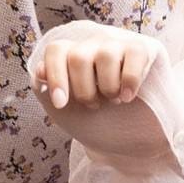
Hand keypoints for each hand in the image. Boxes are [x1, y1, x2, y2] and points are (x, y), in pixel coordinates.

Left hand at [32, 29, 157, 109]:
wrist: (132, 138)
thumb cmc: (97, 120)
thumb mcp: (66, 110)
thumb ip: (48, 90)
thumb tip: (39, 70)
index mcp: (72, 54)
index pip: (57, 51)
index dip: (55, 76)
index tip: (60, 104)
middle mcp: (94, 44)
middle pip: (79, 56)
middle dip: (84, 90)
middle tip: (94, 105)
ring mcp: (119, 44)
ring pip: (106, 56)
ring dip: (108, 88)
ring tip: (113, 99)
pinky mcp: (143, 49)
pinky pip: (134, 56)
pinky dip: (129, 82)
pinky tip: (128, 97)